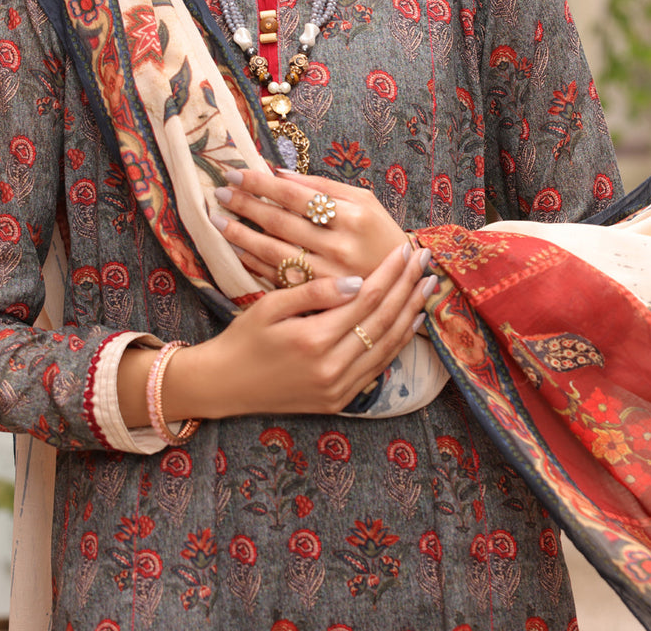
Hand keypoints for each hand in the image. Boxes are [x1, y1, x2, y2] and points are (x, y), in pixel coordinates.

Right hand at [159, 242, 435, 419]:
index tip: (405, 250)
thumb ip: (314, 293)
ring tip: (427, 286)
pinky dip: (398, 343)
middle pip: (384, 320)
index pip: (367, 299)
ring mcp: (338, 388)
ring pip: (388, 346)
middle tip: (426, 261)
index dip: (390, 272)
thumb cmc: (243, 339)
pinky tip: (410, 322)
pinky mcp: (340, 400)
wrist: (224, 386)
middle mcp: (332, 368)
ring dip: (411, 313)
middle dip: (408, 287)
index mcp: (313, 340)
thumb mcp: (270, 306)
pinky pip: (378, 368)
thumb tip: (357, 281)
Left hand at [211, 168, 409, 280]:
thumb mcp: (365, 202)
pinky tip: (237, 251)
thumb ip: (325, 186)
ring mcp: (328, 275)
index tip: (235, 173)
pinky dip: (255, 263)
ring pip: (274, 252)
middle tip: (220, 192)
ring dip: (242, 235)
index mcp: (353, 216)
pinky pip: (279, 277)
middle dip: (246, 205)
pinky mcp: (320, 297)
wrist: (405, 282)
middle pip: (281, 222)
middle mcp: (340, 246)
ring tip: (218, 221)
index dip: (262, 183)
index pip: (296, 195)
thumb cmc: (381, 234)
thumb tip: (279, 173)